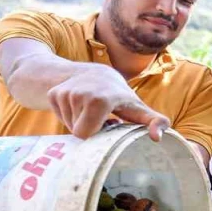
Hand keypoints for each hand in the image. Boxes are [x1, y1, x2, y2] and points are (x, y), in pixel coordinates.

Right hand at [46, 67, 169, 138]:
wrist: (96, 73)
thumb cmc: (120, 96)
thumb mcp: (138, 108)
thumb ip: (154, 121)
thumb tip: (157, 138)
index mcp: (100, 100)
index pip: (85, 134)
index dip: (98, 133)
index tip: (110, 122)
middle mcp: (80, 94)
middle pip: (78, 133)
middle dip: (89, 129)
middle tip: (100, 117)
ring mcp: (65, 92)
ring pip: (69, 125)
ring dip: (80, 122)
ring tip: (90, 109)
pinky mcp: (54, 93)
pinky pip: (59, 117)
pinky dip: (69, 115)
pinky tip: (79, 104)